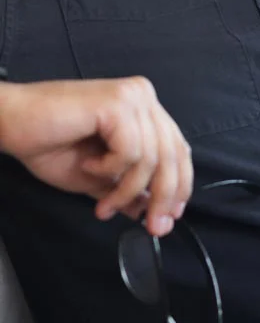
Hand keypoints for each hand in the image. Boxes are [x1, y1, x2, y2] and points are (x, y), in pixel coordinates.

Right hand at [0, 77, 192, 235]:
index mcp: (143, 108)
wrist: (11, 123)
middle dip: (164, 197)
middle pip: (172, 154)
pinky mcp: (117, 103)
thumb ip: (127, 189)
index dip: (180, 185)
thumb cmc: (48, 143)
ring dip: (127, 190)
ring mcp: (132, 96)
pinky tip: (88, 165)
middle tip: (152, 226)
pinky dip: (109, 169)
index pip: (177, 148)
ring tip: (103, 204)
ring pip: (152, 157)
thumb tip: (152, 211)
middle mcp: (143, 95)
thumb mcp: (97, 177)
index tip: (172, 216)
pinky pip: (131, 151)